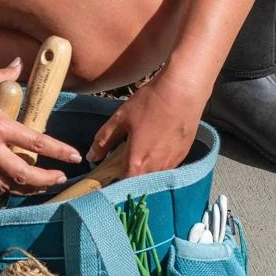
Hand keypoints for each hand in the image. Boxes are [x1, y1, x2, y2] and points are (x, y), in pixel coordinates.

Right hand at [0, 58, 81, 200]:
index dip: (60, 151)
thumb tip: (19, 63)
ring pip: (3, 186)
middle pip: (24, 175)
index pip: (38, 141)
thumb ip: (3, 75)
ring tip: (32, 185)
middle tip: (59, 179)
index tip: (75, 158)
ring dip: (20, 188)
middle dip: (46, 181)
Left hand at [85, 70, 207, 178]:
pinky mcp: (183, 156)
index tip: (108, 173)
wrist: (183, 91)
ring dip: (144, 168)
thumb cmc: (149, 103)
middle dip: (129, 174)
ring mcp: (171, 164)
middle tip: (123, 157)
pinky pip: (166, 167)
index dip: (112, 181)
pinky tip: (156, 144)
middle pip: (138, 182)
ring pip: (153, 175)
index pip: (120, 184)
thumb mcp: (121, 118)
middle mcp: (155, 170)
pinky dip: (158, 161)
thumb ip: (104, 140)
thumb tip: (91, 157)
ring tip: (141, 148)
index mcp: (136, 164)